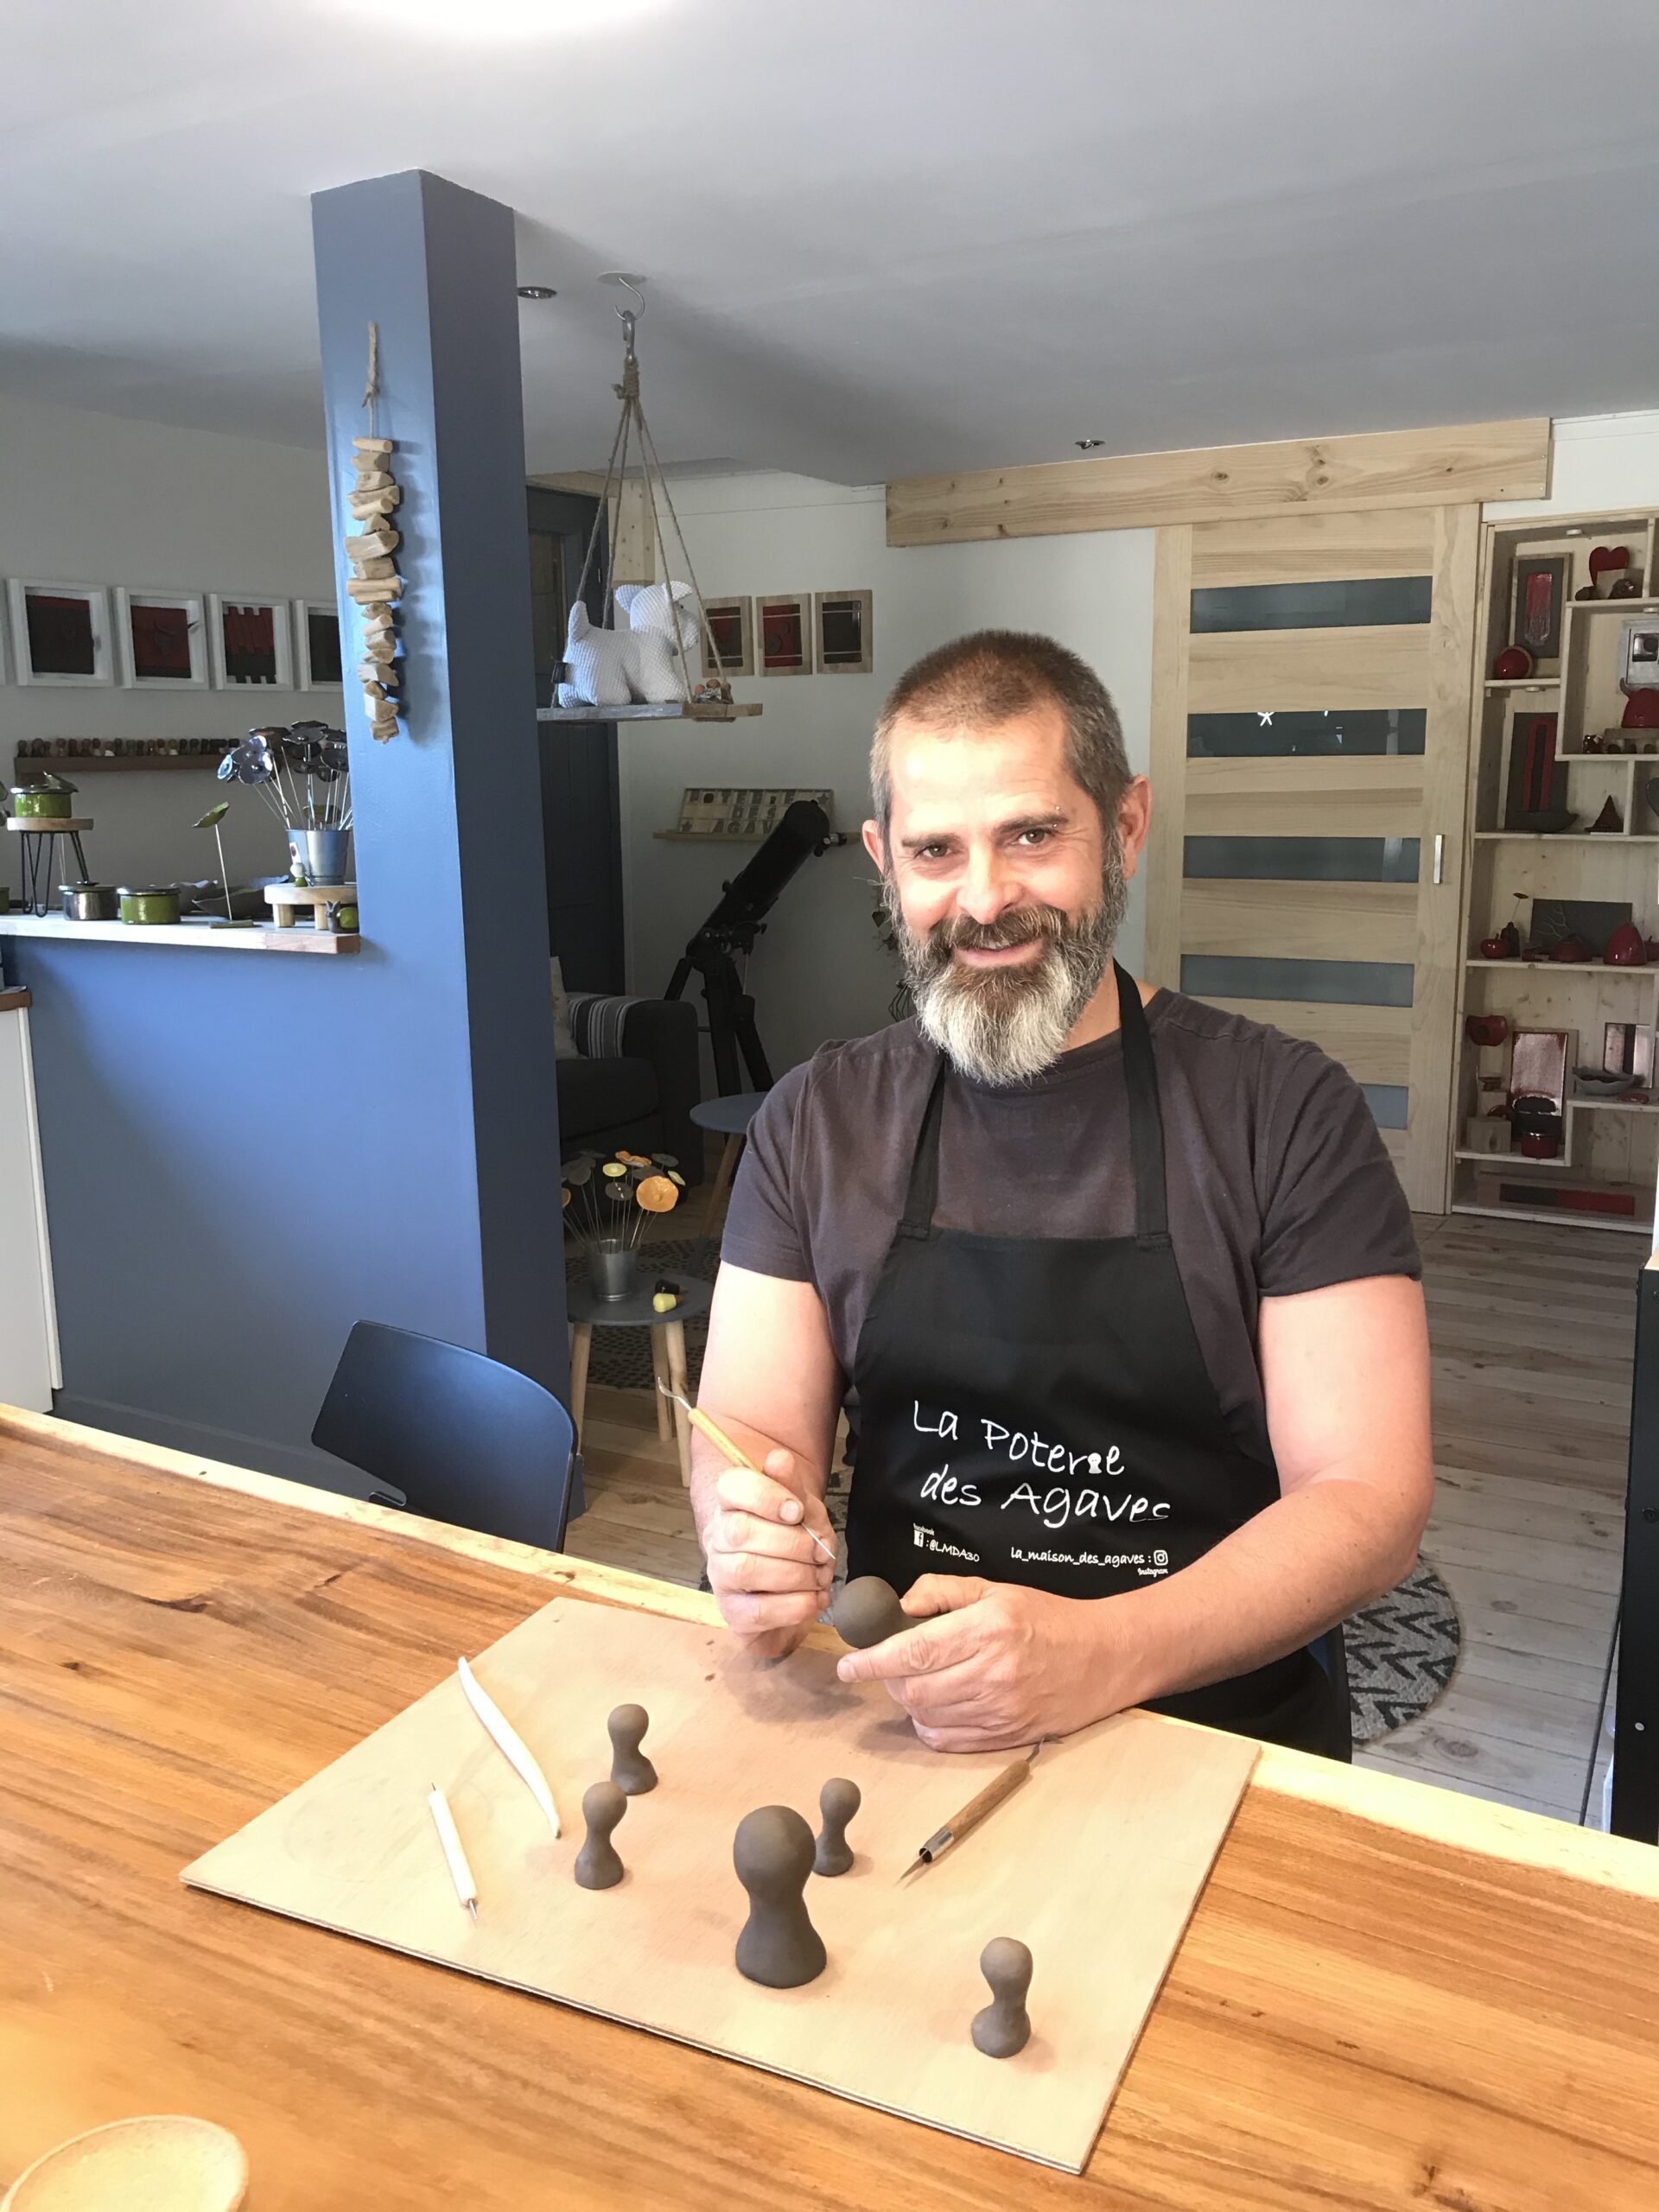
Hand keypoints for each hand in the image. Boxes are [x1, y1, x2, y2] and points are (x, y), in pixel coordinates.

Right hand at [703, 1448, 835, 1657]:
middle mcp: (718, 1539)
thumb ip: (793, 1487)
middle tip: (820, 1553)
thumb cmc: (796, 1545)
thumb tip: (779, 1458)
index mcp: (732, 1505)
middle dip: (792, 1542)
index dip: (766, 1496)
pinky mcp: (733, 1614)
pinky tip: (812, 1600)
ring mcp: (721, 1578)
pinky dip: (794, 1606)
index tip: (798, 1511)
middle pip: (740, 1531)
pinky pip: (757, 1611)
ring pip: (747, 1570)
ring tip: (818, 1578)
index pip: (731, 1487)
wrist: (795, 1592)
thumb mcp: (805, 1512)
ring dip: (795, 1574)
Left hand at [834, 1576, 1140, 1749]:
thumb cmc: (1047, 1618)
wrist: (1104, 1656)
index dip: (872, 1661)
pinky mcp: (1008, 1736)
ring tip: (917, 1681)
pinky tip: (936, 1706)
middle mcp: (992, 1673)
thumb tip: (899, 1608)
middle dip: (888, 1679)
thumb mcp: (994, 1588)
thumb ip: (940, 1591)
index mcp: (987, 1629)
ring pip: (927, 1717)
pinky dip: (930, 1726)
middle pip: (913, 1689)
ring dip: (908, 1701)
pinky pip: (948, 1740)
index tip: (849, 1665)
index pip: (912, 1651)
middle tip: (888, 1666)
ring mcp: (1001, 1710)